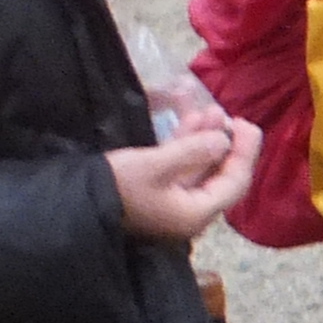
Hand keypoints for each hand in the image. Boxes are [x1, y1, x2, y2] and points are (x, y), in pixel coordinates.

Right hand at [105, 121, 259, 244]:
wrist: (74, 204)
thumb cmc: (116, 187)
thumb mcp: (154, 165)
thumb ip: (192, 152)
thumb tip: (224, 139)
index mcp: (197, 212)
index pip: (235, 182)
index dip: (245, 153)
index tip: (248, 124)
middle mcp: (191, 210)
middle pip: (220, 175)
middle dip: (224, 142)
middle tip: (227, 115)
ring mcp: (174, 202)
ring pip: (199, 167)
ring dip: (204, 139)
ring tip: (208, 110)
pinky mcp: (157, 192)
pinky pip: (180, 167)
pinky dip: (185, 145)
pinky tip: (188, 121)